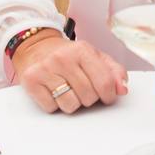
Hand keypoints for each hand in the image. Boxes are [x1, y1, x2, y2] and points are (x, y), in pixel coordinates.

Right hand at [12, 34, 128, 113]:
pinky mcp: (31, 81)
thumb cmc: (68, 55)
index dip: (109, 95)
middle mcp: (63, 58)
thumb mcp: (94, 56)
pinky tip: (53, 91)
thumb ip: (113, 71)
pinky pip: (51, 107)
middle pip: (88, 96)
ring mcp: (45, 69)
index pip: (105, 82)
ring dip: (72, 103)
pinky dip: (54, 104)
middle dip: (89, 98)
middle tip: (82, 88)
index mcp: (82, 50)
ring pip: (70, 105)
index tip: (106, 96)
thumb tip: (123, 88)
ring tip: (68, 89)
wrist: (37, 46)